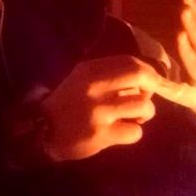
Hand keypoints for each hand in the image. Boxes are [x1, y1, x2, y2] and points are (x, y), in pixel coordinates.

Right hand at [41, 55, 159, 160]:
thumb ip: (109, 76)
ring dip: (145, 114)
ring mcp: (98, 111)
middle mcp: (95, 86)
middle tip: (148, 98)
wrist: (41, 132)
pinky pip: (135, 132)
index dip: (148, 72)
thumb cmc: (68, 105)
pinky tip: (120, 133)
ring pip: (144, 106)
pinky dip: (133, 133)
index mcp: (91, 70)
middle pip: (141, 76)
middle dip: (154, 87)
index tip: (151, 83)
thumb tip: (145, 81)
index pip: (131, 61)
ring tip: (133, 119)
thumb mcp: (82, 80)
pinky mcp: (101, 134)